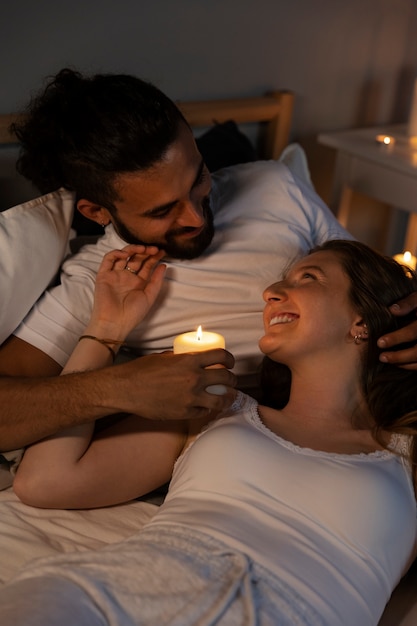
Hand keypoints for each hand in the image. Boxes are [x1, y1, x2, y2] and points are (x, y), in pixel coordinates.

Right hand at [89, 245, 165, 337]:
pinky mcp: (104, 275)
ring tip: (142, 248)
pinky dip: (116, 253)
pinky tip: (126, 254)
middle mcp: (127, 277)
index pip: (146, 265)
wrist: (114, 322)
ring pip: (123, 256)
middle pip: (136, 259)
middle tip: (154, 248)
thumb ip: (157, 280)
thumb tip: (164, 265)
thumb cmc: (133, 313)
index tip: (162, 251)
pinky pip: (108, 260)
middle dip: (145, 251)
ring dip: (133, 249)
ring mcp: (115, 275)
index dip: (154, 257)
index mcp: (138, 283)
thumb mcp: (150, 296)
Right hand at [113, 349, 237, 419]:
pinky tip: (205, 407)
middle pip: (226, 379)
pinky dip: (206, 409)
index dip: (230, 359)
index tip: (230, 363)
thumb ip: (180, 358)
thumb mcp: (163, 357)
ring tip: (228, 397)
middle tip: (232, 381)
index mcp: (189, 361)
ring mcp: (191, 398)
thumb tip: (189, 358)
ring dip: (228, 398)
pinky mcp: (184, 413)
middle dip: (233, 380)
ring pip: (221, 400)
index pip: (220, 356)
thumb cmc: (141, 371)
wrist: (126, 390)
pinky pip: (203, 412)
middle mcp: (194, 379)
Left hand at [378, 292, 416, 368]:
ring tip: (386, 360)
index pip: (413, 332)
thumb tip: (392, 310)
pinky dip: (411, 365)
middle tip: (382, 357)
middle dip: (399, 356)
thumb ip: (408, 303)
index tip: (380, 342)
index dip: (396, 338)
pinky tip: (398, 363)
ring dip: (404, 363)